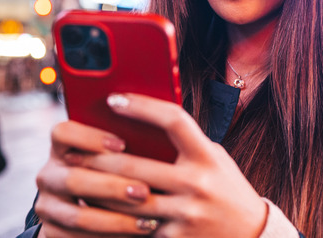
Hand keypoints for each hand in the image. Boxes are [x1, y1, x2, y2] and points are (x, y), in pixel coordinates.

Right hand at [34, 120, 159, 236]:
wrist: (92, 208)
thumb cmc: (114, 172)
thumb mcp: (113, 157)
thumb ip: (124, 150)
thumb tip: (156, 143)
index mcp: (61, 148)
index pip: (63, 133)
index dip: (89, 137)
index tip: (122, 145)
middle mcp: (48, 176)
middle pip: (73, 179)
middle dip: (112, 187)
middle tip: (144, 192)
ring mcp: (47, 207)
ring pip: (78, 216)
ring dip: (117, 221)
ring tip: (148, 222)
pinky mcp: (51, 233)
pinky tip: (136, 234)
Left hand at [69, 93, 268, 237]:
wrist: (251, 234)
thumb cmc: (225, 187)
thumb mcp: (214, 158)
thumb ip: (185, 143)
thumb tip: (140, 120)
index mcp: (208, 155)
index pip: (174, 120)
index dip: (143, 106)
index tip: (114, 99)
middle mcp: (198, 182)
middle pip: (136, 165)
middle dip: (97, 157)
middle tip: (70, 151)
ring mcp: (186, 213)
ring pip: (127, 199)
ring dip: (96, 190)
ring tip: (75, 179)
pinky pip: (134, 227)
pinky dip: (112, 218)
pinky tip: (94, 211)